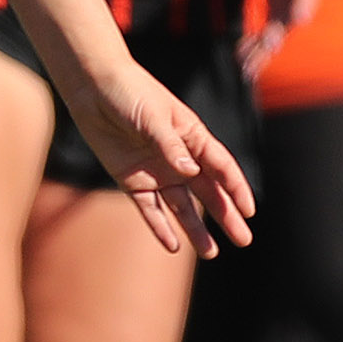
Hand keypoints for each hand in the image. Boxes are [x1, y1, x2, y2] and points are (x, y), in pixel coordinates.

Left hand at [61, 59, 256, 258]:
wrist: (93, 89)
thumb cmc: (129, 92)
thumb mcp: (152, 115)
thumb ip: (170, 144)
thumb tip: (189, 171)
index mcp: (193, 136)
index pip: (221, 167)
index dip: (236, 188)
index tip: (249, 210)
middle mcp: (179, 158)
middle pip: (208, 192)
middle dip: (226, 215)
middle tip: (244, 239)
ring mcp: (157, 172)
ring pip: (182, 207)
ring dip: (197, 229)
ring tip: (211, 252)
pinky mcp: (132, 180)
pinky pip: (150, 209)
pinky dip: (160, 227)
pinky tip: (173, 246)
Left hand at [241, 0, 319, 79]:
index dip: (303, 6)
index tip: (298, 19)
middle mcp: (297, 2)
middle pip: (287, 25)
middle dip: (275, 41)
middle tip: (266, 53)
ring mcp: (284, 12)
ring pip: (273, 38)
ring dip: (260, 54)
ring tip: (246, 70)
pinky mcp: (273, 16)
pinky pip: (263, 36)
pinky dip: (252, 47)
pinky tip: (239, 56)